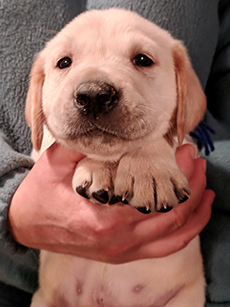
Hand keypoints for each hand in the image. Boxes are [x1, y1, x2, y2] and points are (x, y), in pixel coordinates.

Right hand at [8, 143, 213, 262]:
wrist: (27, 225)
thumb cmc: (41, 195)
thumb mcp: (56, 164)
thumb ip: (84, 147)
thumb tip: (111, 130)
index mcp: (102, 216)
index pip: (153, 194)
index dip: (175, 172)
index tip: (184, 150)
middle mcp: (117, 239)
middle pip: (170, 214)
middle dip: (190, 185)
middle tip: (197, 161)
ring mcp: (122, 250)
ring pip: (174, 235)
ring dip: (195, 210)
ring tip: (205, 186)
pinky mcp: (122, 254)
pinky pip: (164, 248)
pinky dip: (186, 232)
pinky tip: (196, 216)